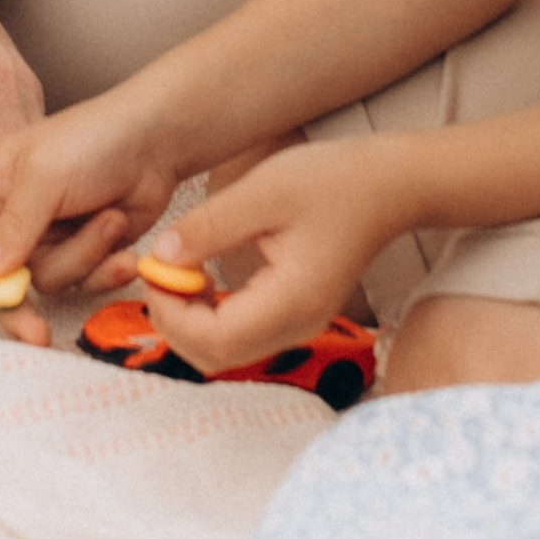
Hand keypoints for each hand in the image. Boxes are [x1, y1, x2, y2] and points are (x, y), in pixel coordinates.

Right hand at [0, 79, 186, 348]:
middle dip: (12, 305)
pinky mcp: (75, 249)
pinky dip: (101, 267)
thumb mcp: (44, 171)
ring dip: (78, 259)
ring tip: (102, 218)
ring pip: (39, 284)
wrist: (158, 138)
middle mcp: (2, 214)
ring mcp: (39, 234)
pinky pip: (76, 283)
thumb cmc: (95, 133)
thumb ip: (13, 223)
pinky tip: (122, 244)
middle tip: (31, 331)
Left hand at [104, 138, 413, 375]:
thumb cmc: (330, 181)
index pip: (215, 339)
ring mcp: (299, 326)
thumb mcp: (261, 192)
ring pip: (226, 351)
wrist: (388, 186)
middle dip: (174, 323)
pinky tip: (203, 278)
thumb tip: (160, 258)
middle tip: (156, 275)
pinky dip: (211, 316)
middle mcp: (297, 326)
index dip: (171, 314)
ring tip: (177, 272)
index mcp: (291, 301)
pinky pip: (242, 334)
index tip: (151, 271)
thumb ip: (207, 228)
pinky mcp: (296, 316)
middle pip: (216, 356)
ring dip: (190, 321)